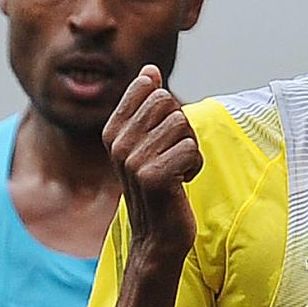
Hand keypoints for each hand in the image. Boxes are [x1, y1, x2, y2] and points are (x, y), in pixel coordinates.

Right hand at [103, 65, 201, 262]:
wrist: (157, 237)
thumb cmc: (158, 188)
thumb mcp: (147, 143)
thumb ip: (147, 105)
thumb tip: (150, 69)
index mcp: (113, 131)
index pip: (150, 88)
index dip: (168, 109)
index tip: (161, 136)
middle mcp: (118, 144)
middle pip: (168, 102)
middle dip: (181, 128)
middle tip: (172, 156)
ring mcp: (133, 160)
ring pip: (182, 125)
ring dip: (189, 149)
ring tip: (176, 171)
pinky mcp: (154, 177)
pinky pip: (190, 149)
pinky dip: (194, 166)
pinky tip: (180, 184)